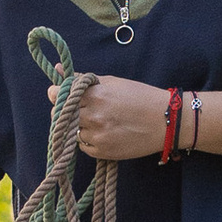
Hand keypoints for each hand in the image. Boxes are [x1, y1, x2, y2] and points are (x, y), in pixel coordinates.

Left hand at [60, 71, 174, 160]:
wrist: (165, 121)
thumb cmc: (140, 96)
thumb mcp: (112, 82)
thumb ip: (82, 78)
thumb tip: (58, 69)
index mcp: (96, 96)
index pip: (59, 94)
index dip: (57, 93)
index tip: (59, 92)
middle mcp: (94, 117)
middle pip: (60, 115)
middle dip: (65, 110)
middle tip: (79, 107)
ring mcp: (97, 136)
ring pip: (71, 131)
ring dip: (77, 126)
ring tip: (97, 120)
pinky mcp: (102, 152)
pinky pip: (83, 146)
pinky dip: (87, 139)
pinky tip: (103, 131)